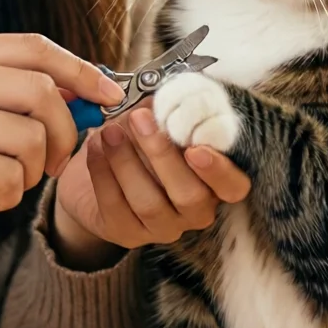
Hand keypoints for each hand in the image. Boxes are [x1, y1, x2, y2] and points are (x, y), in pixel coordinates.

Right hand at [0, 32, 123, 301]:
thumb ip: (12, 97)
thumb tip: (91, 93)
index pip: (34, 48)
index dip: (82, 72)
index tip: (111, 97)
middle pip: (42, 91)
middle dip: (65, 134)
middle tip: (55, 164)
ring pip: (32, 138)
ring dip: (32, 173)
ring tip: (2, 184)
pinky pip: (10, 175)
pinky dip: (8, 196)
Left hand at [51, 105, 250, 269]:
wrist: (95, 169)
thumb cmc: (137, 139)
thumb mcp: (156, 119)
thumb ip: (169, 110)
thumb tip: (170, 94)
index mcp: (214, 181)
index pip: (234, 186)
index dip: (219, 171)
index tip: (195, 148)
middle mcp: (195, 210)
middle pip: (190, 196)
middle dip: (162, 154)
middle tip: (138, 118)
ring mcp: (162, 228)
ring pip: (149, 203)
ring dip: (126, 161)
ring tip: (108, 130)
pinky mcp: (127, 234)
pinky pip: (116, 207)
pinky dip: (103, 173)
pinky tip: (94, 148)